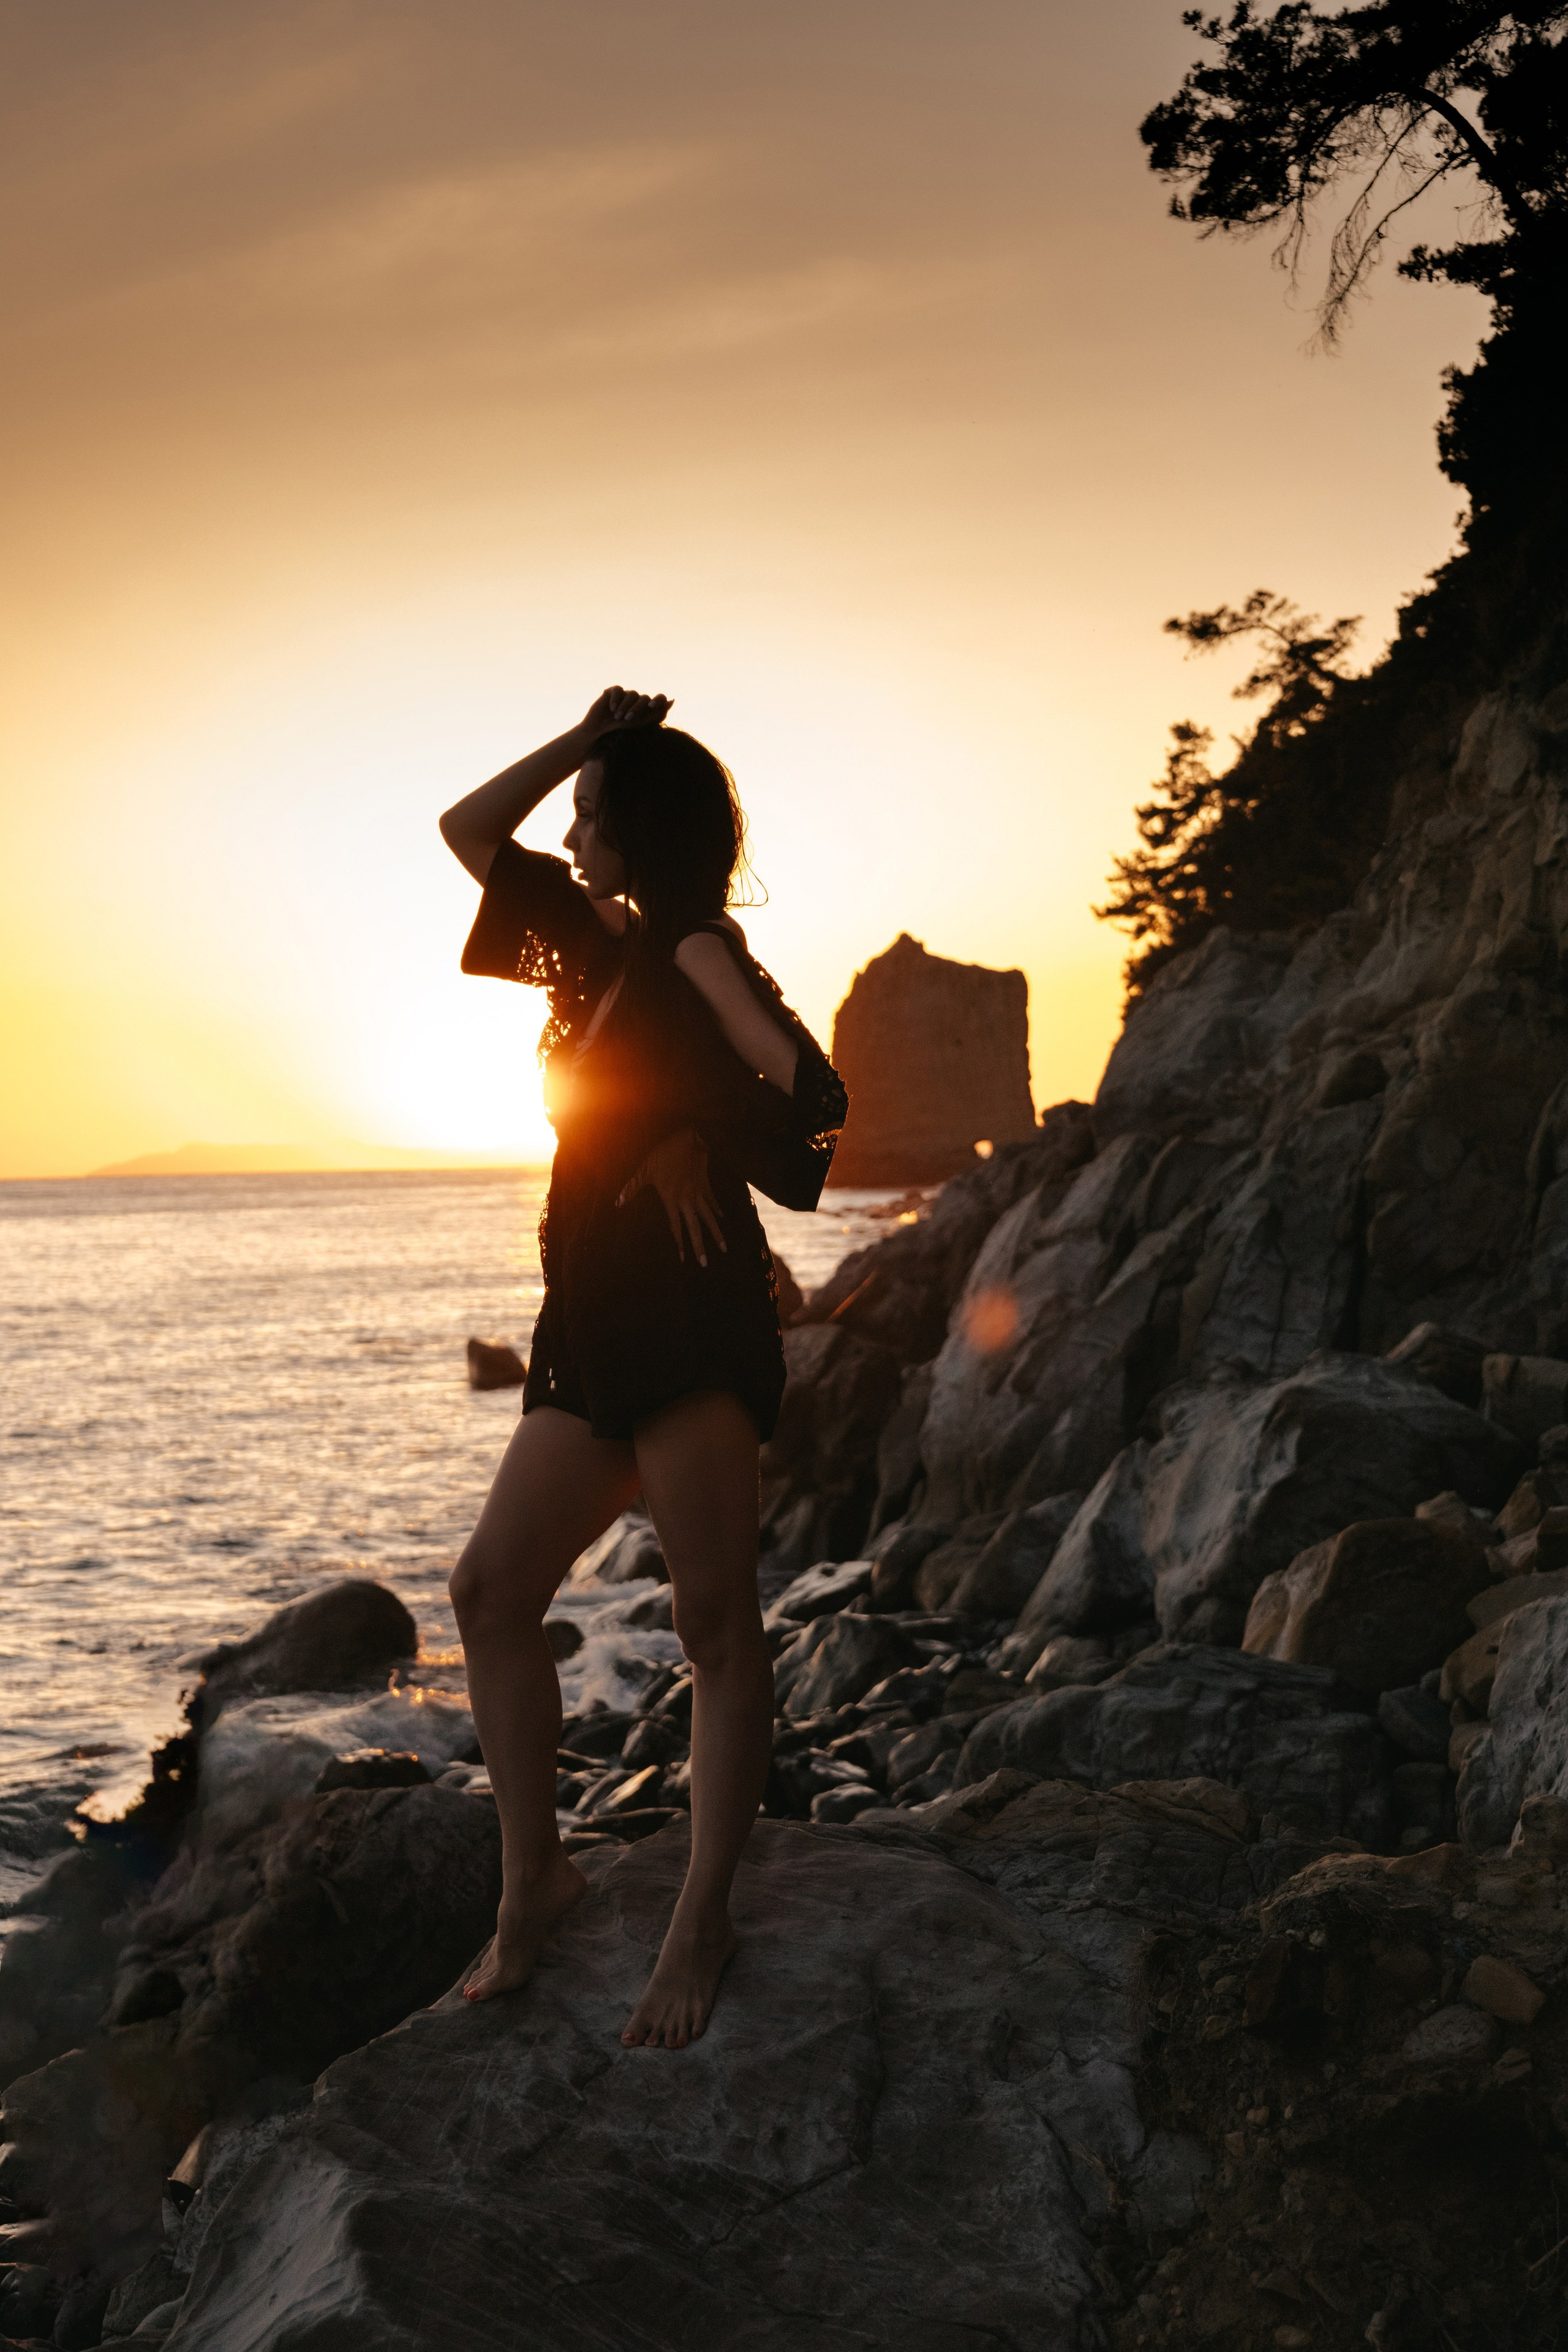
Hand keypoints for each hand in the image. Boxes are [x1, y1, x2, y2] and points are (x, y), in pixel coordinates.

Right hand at [581, 685, 671, 739]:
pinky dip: (616, 698)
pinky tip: (611, 708)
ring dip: (625, 706)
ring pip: (632, 693)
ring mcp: (625, 695)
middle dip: (637, 708)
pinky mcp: (611, 692)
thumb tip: (672, 700)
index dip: (658, 700)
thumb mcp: (641, 723)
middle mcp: (637, 700)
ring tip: (617, 717)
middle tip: (628, 719)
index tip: (652, 706)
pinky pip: (618, 689)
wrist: (598, 733)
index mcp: (647, 708)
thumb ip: (657, 713)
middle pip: (644, 698)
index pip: (659, 699)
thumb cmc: (620, 730)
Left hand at [616, 1127, 725, 1266]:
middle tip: (705, 1263)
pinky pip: (713, 1201)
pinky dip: (717, 1211)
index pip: (675, 1226)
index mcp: (671, 1199)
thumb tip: (617, 1202)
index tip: (683, 1259)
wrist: (690, 1139)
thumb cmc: (664, 1154)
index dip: (679, 1244)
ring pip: (709, 1218)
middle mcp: (687, 1200)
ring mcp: (699, 1193)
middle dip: (700, 1246)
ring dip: (716, 1233)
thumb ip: (632, 1187)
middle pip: (695, 1227)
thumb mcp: (645, 1169)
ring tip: (724, 1248)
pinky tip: (722, 1219)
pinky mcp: (706, 1185)